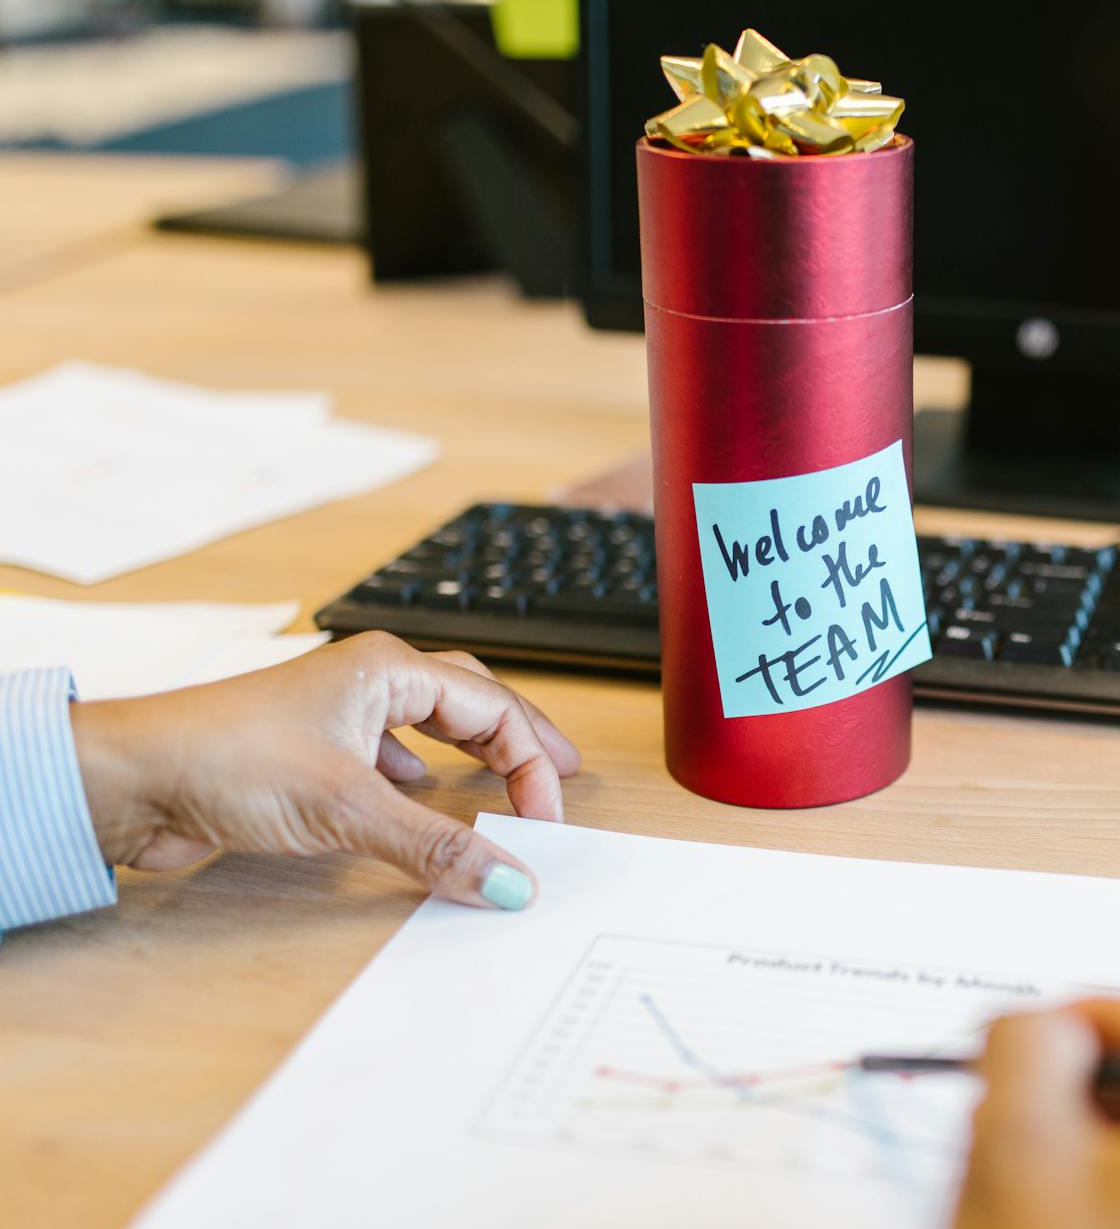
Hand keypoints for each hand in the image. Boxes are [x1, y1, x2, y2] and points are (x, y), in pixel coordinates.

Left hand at [69, 631, 580, 909]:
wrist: (130, 779)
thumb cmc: (223, 757)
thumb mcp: (348, 807)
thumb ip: (436, 847)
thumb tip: (509, 880)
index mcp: (388, 668)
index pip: (494, 709)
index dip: (532, 762)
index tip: (546, 819)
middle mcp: (369, 681)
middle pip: (472, 703)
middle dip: (520, 740)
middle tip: (561, 778)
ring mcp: (339, 715)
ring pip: (432, 724)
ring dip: (473, 755)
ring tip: (509, 784)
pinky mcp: (312, 753)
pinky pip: (390, 753)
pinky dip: (422, 775)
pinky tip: (423, 795)